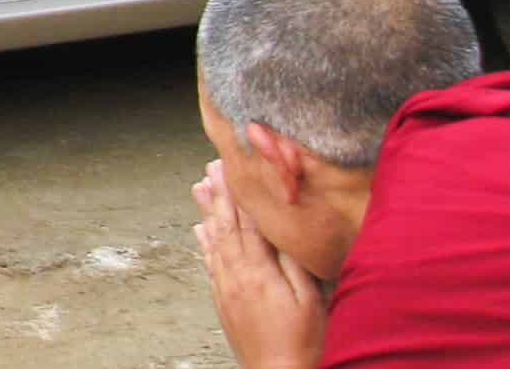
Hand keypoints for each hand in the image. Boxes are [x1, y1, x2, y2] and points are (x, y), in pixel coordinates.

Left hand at [192, 162, 325, 368]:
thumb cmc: (303, 343)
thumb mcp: (310, 300)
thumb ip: (294, 262)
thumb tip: (280, 229)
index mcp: (258, 271)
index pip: (247, 222)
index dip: (240, 193)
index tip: (233, 167)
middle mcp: (236, 276)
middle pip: (226, 226)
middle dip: (220, 194)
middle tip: (213, 166)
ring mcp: (226, 289)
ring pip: (214, 241)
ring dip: (208, 212)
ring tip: (200, 187)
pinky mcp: (223, 302)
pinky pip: (210, 264)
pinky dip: (205, 242)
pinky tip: (201, 230)